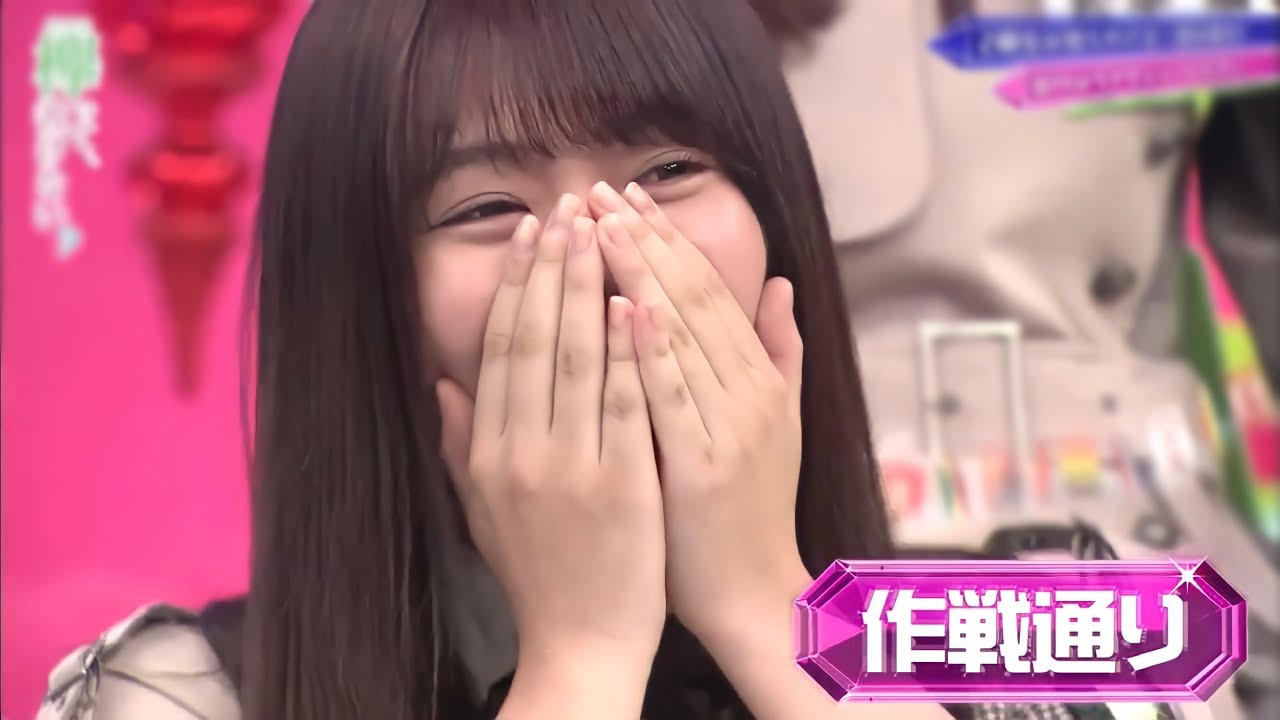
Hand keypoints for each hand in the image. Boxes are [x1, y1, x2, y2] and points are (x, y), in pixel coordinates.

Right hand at [436, 195, 666, 678]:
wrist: (581, 644)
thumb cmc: (536, 574)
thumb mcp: (479, 510)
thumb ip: (459, 443)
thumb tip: (444, 382)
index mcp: (487, 453)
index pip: (502, 349)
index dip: (518, 285)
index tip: (533, 232)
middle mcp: (520, 453)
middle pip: (536, 340)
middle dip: (553, 267)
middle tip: (568, 207)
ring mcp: (571, 469)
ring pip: (577, 360)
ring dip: (589, 288)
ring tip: (601, 229)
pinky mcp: (621, 487)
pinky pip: (622, 405)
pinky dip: (626, 351)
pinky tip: (634, 302)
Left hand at [586, 182, 812, 643]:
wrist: (753, 593)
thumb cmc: (750, 509)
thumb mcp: (778, 421)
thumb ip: (780, 350)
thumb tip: (779, 284)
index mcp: (759, 379)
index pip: (708, 290)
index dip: (668, 238)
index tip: (627, 196)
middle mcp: (749, 392)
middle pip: (692, 298)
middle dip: (642, 238)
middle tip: (597, 190)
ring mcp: (729, 427)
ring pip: (681, 333)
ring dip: (637, 272)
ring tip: (597, 223)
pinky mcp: (704, 466)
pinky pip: (672, 395)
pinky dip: (649, 347)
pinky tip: (623, 302)